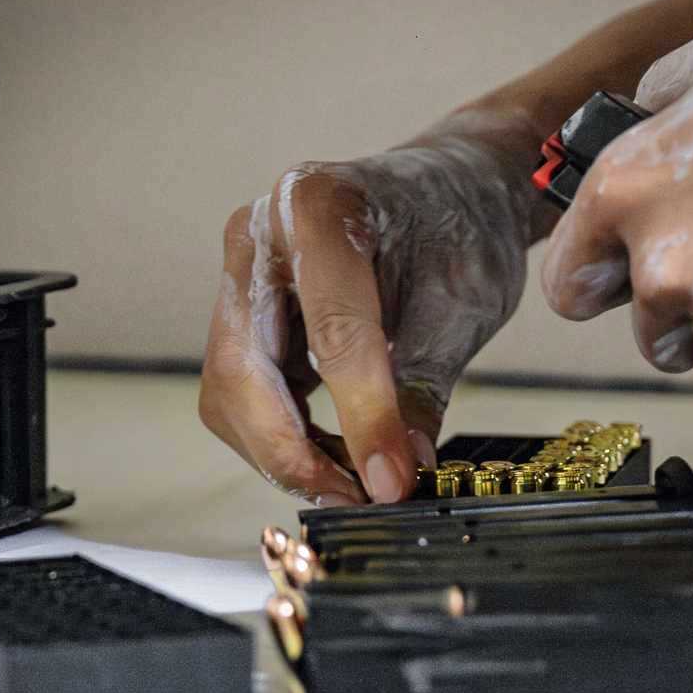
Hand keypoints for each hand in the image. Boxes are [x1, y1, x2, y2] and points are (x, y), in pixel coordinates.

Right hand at [201, 110, 540, 504]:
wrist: (449, 193)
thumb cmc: (459, 227)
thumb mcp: (463, 304)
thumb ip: (421, 389)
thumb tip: (396, 474)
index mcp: (317, 205)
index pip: (332, 331)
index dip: (362, 417)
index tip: (390, 482)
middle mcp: (259, 236)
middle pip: (243, 370)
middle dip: (293, 451)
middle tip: (355, 498)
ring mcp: (241, 276)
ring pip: (229, 393)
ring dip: (283, 452)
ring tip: (352, 483)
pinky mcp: (244, 317)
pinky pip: (242, 395)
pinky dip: (284, 438)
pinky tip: (336, 458)